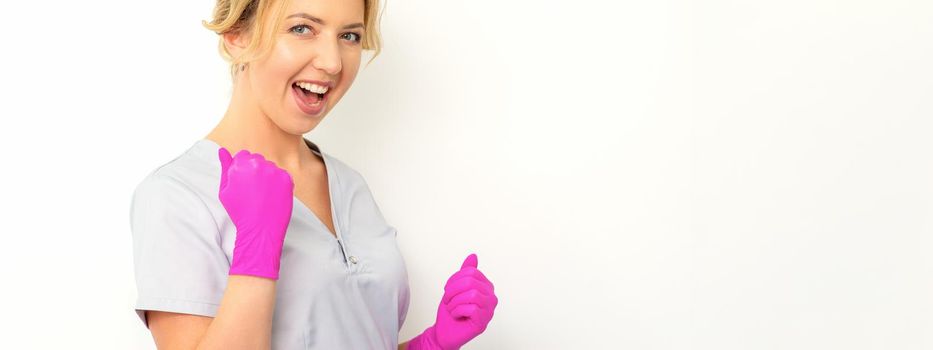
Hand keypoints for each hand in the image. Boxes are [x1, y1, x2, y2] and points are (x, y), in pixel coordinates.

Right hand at [218, 147, 294, 279]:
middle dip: (254, 170)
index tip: (244, 182)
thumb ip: (224, 167)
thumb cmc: (240, 212)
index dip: (242, 168)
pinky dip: (278, 183)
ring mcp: (275, 171)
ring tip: (262, 194)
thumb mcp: (225, 191)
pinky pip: (282, 175)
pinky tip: (272, 196)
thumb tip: (222, 150)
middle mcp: (259, 164)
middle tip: (253, 189)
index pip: (243, 155)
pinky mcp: (287, 179)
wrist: (260, 229)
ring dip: (267, 175)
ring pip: (270, 166)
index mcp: (241, 165)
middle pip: (257, 159)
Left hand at [409, 253, 498, 349]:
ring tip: (452, 308)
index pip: (472, 272)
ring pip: (472, 294)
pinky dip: (457, 311)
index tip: (448, 289)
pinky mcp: (483, 322)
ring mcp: (489, 310)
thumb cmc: (451, 311)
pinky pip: (471, 308)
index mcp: (486, 287)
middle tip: (447, 300)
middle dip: (453, 290)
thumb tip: (473, 256)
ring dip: (455, 302)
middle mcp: (491, 297)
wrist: (444, 332)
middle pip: (471, 282)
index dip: (455, 279)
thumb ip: (466, 272)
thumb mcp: (456, 288)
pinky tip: (457, 316)